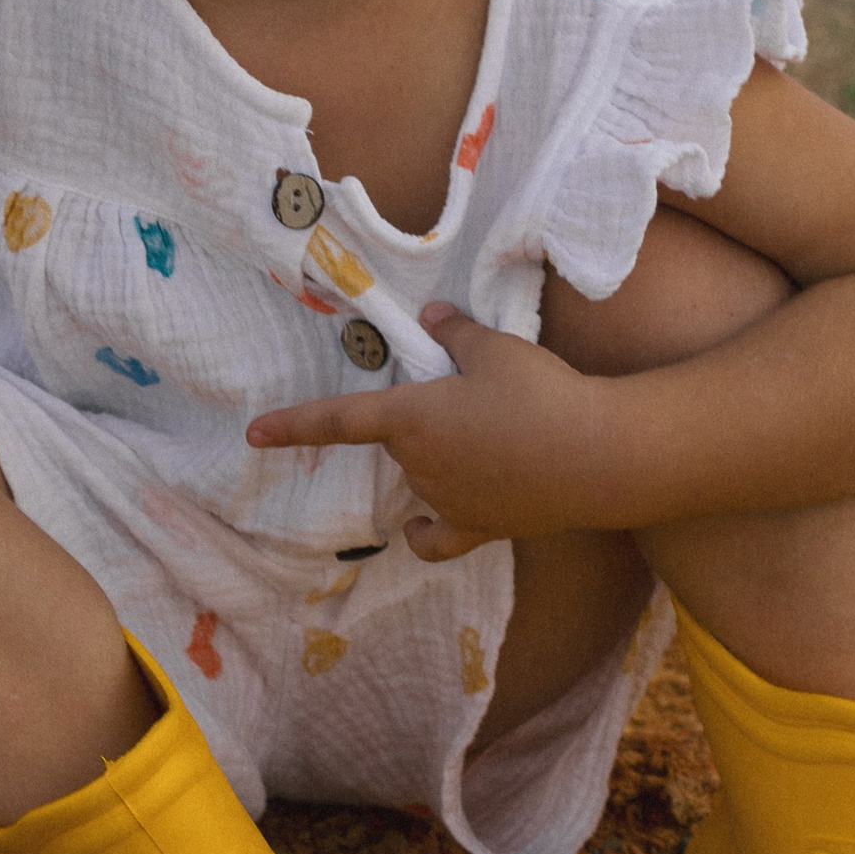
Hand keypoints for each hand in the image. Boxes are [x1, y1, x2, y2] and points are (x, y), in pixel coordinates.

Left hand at [246, 302, 621, 555]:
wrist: (600, 456)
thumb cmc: (542, 395)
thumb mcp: (497, 349)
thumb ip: (456, 333)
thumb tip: (431, 317)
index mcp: (411, 419)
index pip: (337, 421)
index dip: (293, 426)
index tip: (254, 434)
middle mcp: (419, 466)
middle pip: (399, 443)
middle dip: (424, 420)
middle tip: (481, 397)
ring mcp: (446, 501)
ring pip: (422, 477)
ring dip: (441, 458)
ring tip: (501, 432)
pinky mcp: (480, 527)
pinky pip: (436, 536)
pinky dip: (424, 532)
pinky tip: (418, 527)